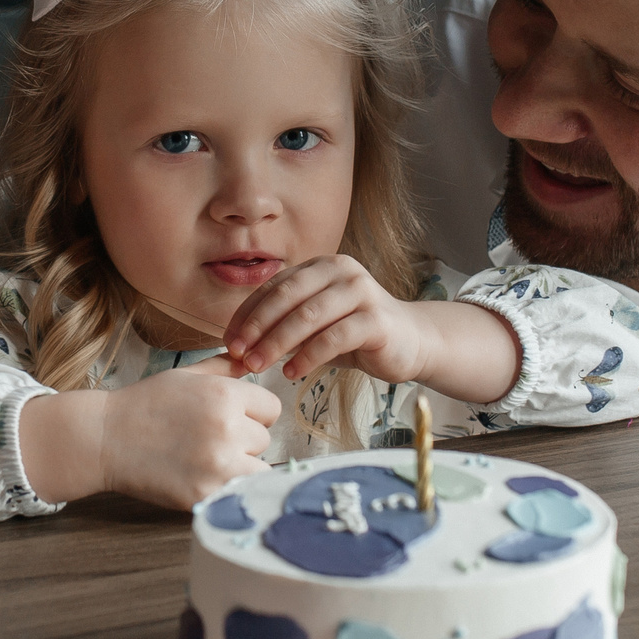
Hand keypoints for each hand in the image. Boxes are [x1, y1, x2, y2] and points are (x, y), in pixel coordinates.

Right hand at [16, 355, 279, 509]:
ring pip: (258, 469)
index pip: (271, 408)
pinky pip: (237, 493)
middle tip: (208, 440)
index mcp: (225, 394)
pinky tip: (201, 477)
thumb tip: (254, 362)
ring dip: (239, 467)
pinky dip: (224, 489)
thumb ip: (225, 368)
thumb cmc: (146, 404)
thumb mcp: (186, 375)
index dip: (252, 413)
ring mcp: (218, 465)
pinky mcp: (206, 494)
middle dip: (243, 440)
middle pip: (264, 440)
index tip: (231, 418)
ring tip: (207, 460)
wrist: (105, 439)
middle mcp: (227, 428)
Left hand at [221, 255, 520, 405]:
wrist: (411, 342)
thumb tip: (235, 348)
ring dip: (277, 343)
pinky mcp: (376, 319)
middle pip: (286, 297)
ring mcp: (361, 292)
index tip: (228, 342)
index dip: (246, 314)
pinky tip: (292, 372)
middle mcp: (340, 271)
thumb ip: (282, 327)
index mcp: (320, 266)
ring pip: (308, 316)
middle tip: (237, 354)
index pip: (273, 287)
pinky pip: (333, 337)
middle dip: (257, 327)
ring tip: (258, 366)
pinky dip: (308, 356)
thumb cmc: (356, 334)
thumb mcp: (314, 325)